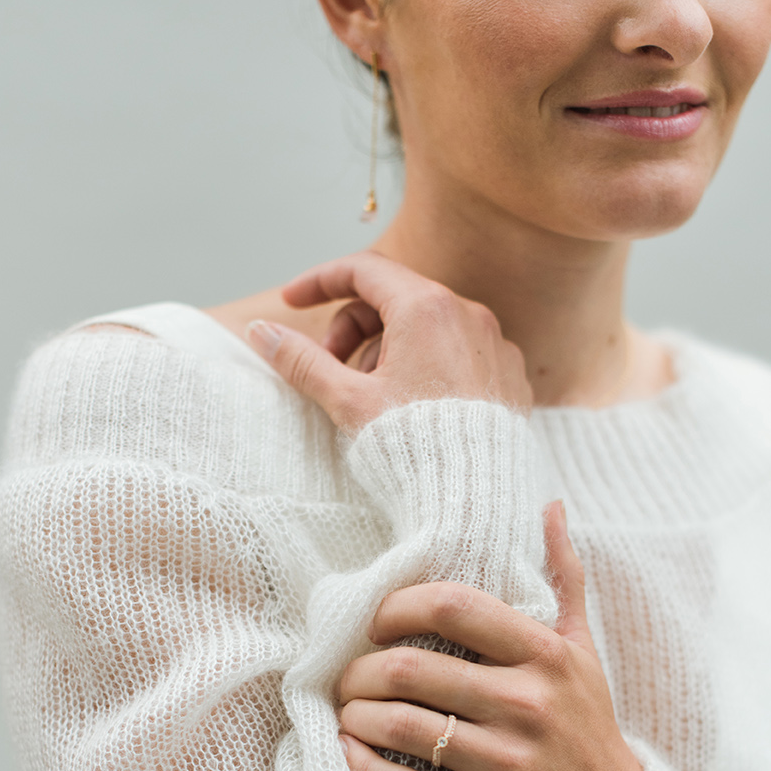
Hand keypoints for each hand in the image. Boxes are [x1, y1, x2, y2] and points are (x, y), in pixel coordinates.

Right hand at [245, 251, 531, 434]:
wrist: (474, 499)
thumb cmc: (415, 449)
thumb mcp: (348, 401)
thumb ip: (302, 361)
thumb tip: (261, 333)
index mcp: (426, 308)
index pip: (363, 270)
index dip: (320, 281)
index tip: (291, 302)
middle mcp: (468, 314)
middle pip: (395, 298)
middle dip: (352, 328)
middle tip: (330, 369)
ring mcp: (495, 344)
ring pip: (428, 326)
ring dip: (388, 349)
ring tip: (373, 397)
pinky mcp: (510, 374)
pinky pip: (461, 352)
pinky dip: (428, 365)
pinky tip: (413, 407)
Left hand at [336, 501, 646, 770]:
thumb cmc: (589, 730)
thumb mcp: (585, 652)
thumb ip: (565, 579)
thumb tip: (551, 508)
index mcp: (546, 656)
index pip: (452, 606)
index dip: (395, 607)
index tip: (375, 625)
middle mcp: (529, 704)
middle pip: (411, 668)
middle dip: (360, 671)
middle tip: (347, 678)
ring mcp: (510, 764)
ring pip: (401, 727)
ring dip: (355, 718)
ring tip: (347, 715)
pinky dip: (365, 770)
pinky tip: (351, 756)